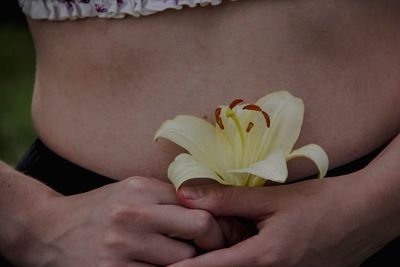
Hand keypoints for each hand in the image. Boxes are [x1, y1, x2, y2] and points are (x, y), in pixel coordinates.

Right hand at [29, 176, 224, 266]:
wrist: (48, 229)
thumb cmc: (98, 209)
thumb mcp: (129, 191)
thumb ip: (165, 195)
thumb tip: (208, 205)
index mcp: (140, 189)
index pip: (197, 200)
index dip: (219, 216)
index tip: (228, 227)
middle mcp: (133, 214)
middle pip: (200, 227)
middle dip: (217, 239)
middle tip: (221, 246)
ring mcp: (122, 246)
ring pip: (184, 260)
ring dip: (193, 262)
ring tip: (191, 258)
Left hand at [169, 170, 396, 266]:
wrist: (364, 214)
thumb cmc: (321, 203)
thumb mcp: (272, 198)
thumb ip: (227, 199)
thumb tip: (187, 195)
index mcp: (264, 258)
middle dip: (204, 261)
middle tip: (183, 248)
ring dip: (225, 258)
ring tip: (216, 240)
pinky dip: (244, 259)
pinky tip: (245, 240)